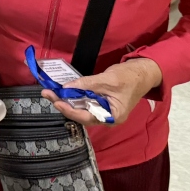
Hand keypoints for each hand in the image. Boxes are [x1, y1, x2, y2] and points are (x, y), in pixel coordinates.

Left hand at [42, 58, 161, 126]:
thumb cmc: (130, 77)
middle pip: (80, 114)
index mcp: (112, 117)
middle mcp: (106, 118)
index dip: (69, 110)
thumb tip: (66, 87)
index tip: (56, 101)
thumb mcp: (107, 80)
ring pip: (80, 108)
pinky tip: (63, 91)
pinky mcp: (100, 104)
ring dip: (66, 100)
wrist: (142, 72)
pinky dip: (74, 97)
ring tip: (51, 92)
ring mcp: (103, 111)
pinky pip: (84, 102)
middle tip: (47, 94)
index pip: (86, 117)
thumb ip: (86, 85)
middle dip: (63, 104)